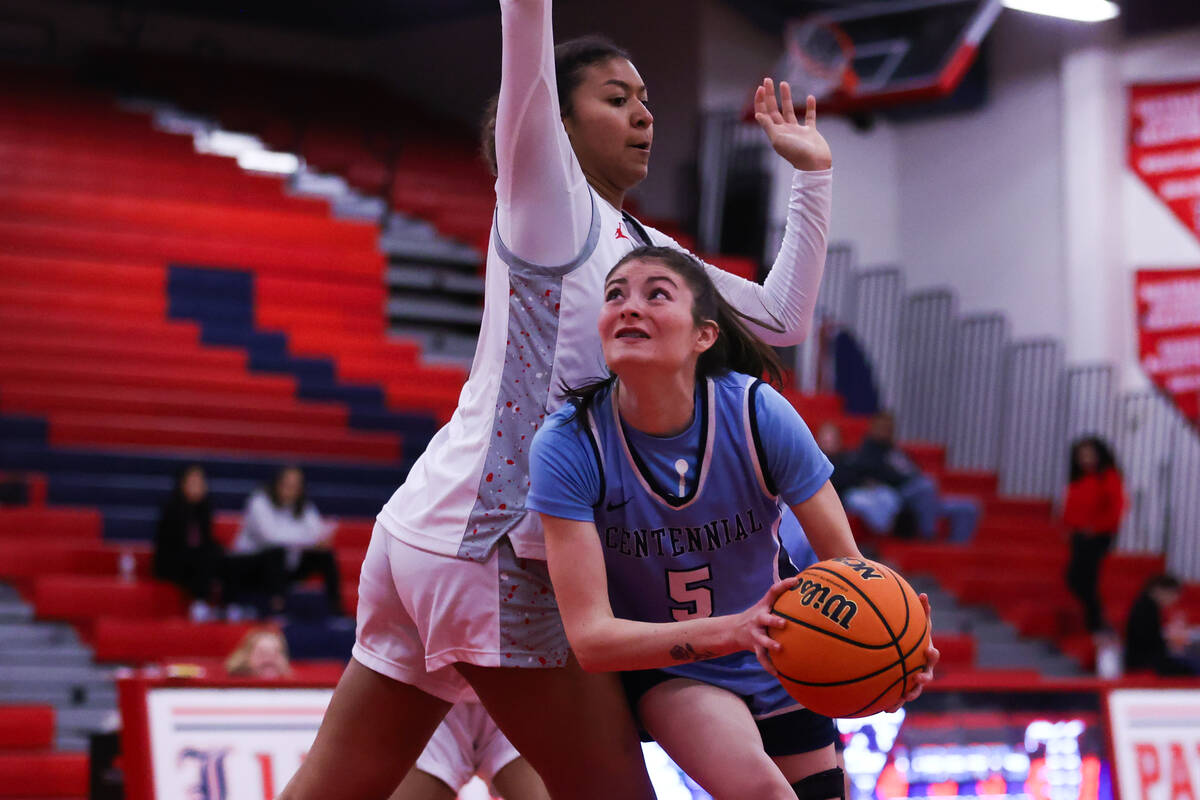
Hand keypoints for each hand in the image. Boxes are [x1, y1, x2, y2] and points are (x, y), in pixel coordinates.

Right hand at [740, 576, 800, 675]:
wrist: (734, 630)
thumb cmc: (760, 616)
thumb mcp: (767, 605)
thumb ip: (783, 599)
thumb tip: (808, 590)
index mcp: (764, 606)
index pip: (773, 591)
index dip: (784, 585)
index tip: (796, 581)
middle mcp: (759, 619)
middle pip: (764, 618)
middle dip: (774, 620)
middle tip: (784, 623)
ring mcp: (755, 634)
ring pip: (761, 640)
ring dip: (770, 644)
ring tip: (779, 648)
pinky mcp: (754, 647)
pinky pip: (761, 658)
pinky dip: (769, 666)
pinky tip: (778, 674)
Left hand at [753, 78, 831, 171]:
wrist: (815, 164)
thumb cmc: (796, 153)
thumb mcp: (778, 139)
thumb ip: (768, 126)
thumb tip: (757, 114)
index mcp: (775, 132)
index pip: (764, 113)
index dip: (761, 101)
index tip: (761, 88)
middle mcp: (784, 130)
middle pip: (774, 109)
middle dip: (770, 95)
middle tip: (767, 79)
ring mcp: (797, 131)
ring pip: (790, 110)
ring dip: (786, 97)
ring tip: (784, 83)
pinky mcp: (810, 132)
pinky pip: (810, 117)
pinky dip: (810, 107)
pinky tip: (810, 97)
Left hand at [886, 593, 938, 711]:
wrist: (905, 653)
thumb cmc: (911, 637)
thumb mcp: (915, 624)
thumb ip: (920, 611)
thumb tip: (923, 594)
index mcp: (925, 657)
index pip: (932, 656)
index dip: (932, 654)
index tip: (929, 649)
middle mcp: (922, 672)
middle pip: (925, 677)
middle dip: (923, 679)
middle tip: (918, 678)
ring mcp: (912, 683)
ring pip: (911, 693)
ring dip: (906, 697)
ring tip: (899, 701)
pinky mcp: (901, 691)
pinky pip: (896, 699)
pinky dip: (892, 705)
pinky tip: (882, 710)